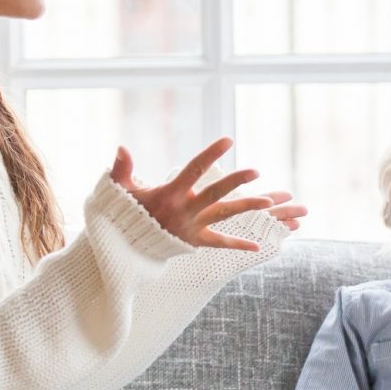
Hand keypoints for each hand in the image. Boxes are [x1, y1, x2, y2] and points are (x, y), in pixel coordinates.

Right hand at [110, 137, 304, 250]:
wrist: (124, 249)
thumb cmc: (126, 213)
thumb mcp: (122, 191)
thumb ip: (123, 168)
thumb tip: (121, 147)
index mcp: (170, 194)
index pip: (194, 170)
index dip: (211, 154)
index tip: (228, 140)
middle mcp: (184, 210)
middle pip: (215, 193)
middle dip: (236, 181)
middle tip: (255, 171)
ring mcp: (192, 227)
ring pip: (223, 215)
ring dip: (246, 206)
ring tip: (269, 201)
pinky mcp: (195, 242)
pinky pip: (219, 243)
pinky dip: (238, 245)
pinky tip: (258, 245)